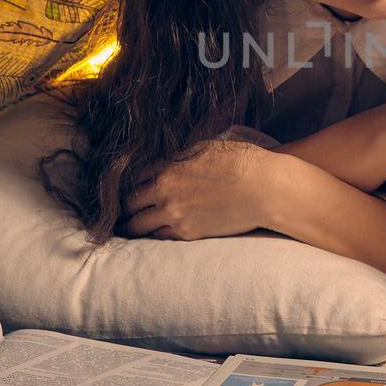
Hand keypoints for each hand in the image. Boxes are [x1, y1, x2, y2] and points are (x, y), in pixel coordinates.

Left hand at [121, 139, 282, 239]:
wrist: (264, 189)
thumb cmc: (241, 161)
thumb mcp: (205, 147)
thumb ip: (180, 156)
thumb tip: (166, 159)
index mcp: (167, 167)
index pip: (134, 176)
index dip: (131, 181)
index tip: (128, 186)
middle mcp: (164, 192)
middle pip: (128, 202)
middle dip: (124, 205)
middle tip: (121, 209)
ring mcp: (174, 215)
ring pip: (137, 225)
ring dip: (132, 224)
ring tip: (129, 226)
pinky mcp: (188, 234)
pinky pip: (159, 237)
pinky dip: (154, 234)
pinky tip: (154, 233)